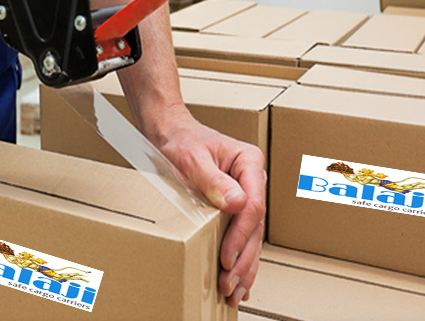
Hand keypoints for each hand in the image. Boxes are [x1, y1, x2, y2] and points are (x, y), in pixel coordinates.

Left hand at [153, 107, 266, 307]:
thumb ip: (213, 179)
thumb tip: (237, 203)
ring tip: (234, 292)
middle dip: (242, 259)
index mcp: (249, 162)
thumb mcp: (192, 157)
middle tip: (229, 284)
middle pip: (255, 226)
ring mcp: (245, 193)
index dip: (240, 235)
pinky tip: (239, 280)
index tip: (226, 257)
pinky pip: (241, 235)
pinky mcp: (233, 206)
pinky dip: (239, 258)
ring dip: (243, 265)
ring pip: (251, 236)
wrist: (168, 134)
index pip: (253, 205)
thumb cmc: (180, 140)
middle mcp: (251, 180)